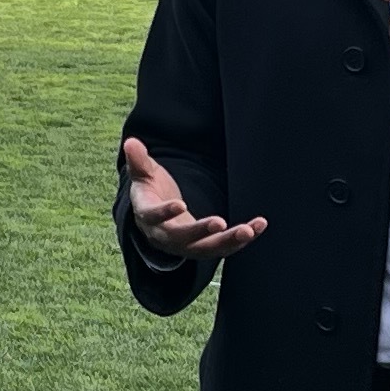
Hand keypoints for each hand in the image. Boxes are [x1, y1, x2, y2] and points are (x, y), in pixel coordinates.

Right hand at [121, 136, 265, 262]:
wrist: (156, 220)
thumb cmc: (151, 192)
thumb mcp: (144, 175)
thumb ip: (139, 161)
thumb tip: (131, 142)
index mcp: (148, 217)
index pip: (154, 217)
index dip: (166, 212)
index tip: (180, 204)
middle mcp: (166, 237)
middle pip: (183, 239)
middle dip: (202, 232)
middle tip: (220, 223)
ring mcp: (186, 246)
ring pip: (207, 248)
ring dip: (229, 241)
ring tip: (249, 230)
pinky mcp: (204, 247)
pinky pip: (224, 247)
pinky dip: (241, 240)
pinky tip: (258, 227)